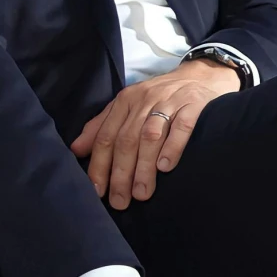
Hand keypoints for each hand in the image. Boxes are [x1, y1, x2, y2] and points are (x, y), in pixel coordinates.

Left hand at [70, 59, 239, 208]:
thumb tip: (76, 150)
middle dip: (120, 173)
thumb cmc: (160, 97)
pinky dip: (172, 146)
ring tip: (141, 194)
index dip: (99, 164)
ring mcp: (170, 102)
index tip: (97, 191)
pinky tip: (165, 167)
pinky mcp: (194, 104)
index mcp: (125, 102)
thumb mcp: (128, 106)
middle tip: (120, 201)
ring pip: (150, 136)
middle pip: (127, 139)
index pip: (107, 136)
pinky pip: (181, 126)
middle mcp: (145, 100)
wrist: (201, 75)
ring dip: (143, 166)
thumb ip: (102, 126)